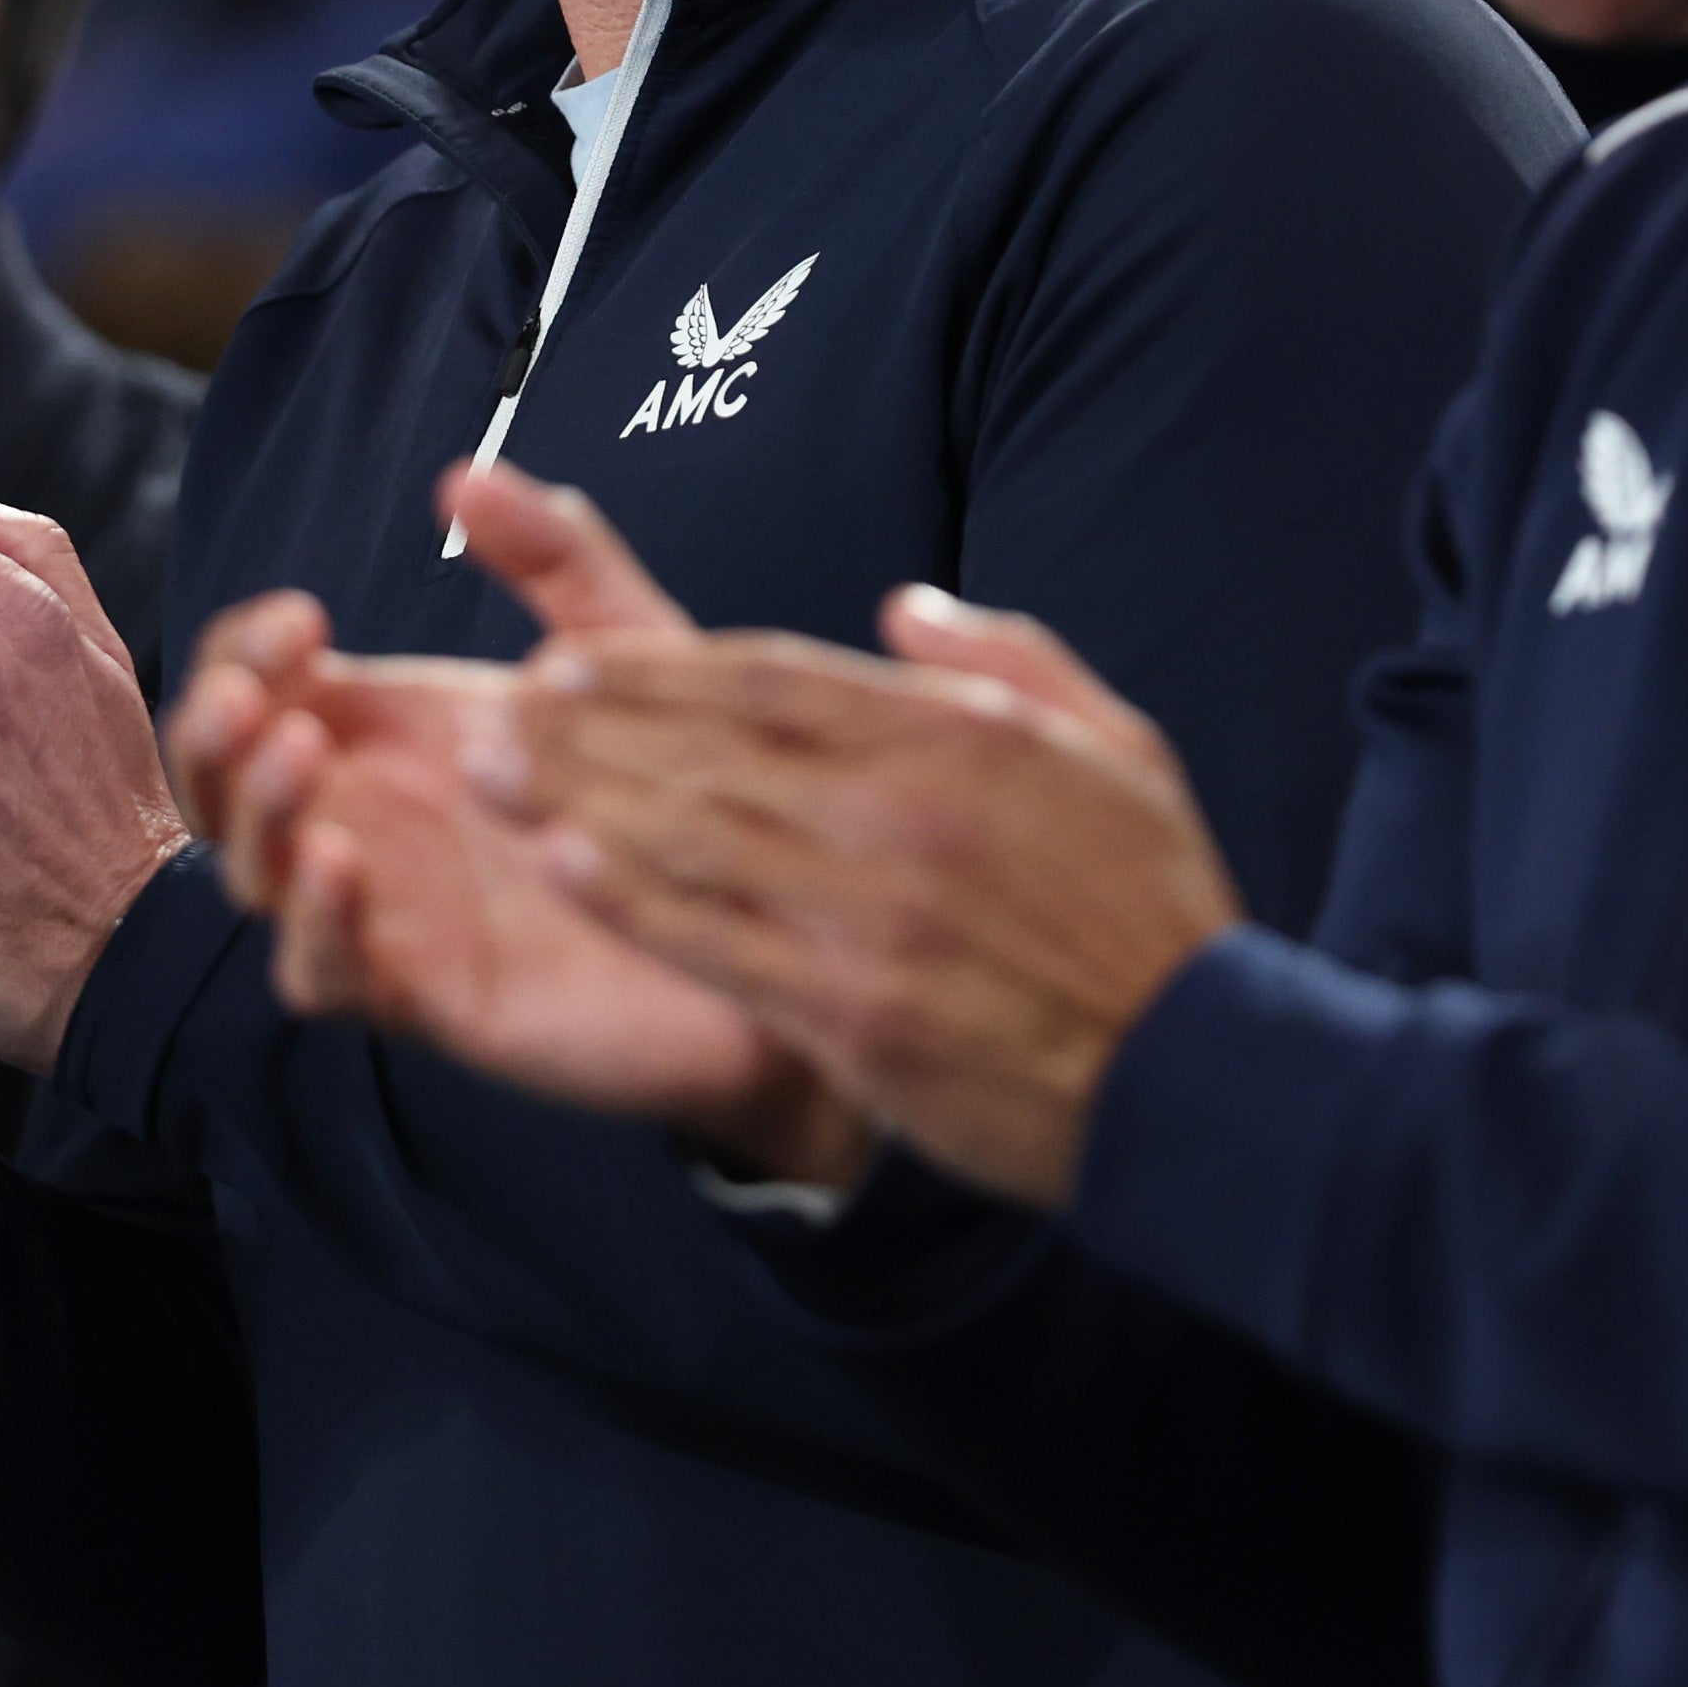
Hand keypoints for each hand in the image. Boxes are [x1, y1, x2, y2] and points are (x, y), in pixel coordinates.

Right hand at [177, 463, 847, 1170]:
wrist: (767, 926)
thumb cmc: (683, 788)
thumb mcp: (627, 649)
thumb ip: (556, 557)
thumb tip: (464, 476)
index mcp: (391, 732)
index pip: (257, 684)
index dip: (245, 649)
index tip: (306, 617)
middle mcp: (370, 818)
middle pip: (221, 780)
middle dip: (210, 727)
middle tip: (256, 691)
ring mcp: (387, 911)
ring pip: (255, 876)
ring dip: (257, 812)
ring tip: (303, 752)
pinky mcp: (428, 996)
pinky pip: (325, 975)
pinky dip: (316, 922)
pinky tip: (343, 863)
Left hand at [487, 588, 1239, 1209]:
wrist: (1195, 1078)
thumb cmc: (1151, 912)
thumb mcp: (1117, 746)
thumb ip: (1004, 660)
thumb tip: (903, 608)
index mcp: (962, 738)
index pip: (778, 678)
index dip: (664, 667)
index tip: (580, 659)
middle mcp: (905, 814)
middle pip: (713, 749)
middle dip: (593, 725)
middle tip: (500, 707)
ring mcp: (875, 918)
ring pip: (698, 839)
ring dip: (582, 800)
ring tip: (492, 773)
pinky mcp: (856, 1015)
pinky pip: (719, 945)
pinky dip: (635, 902)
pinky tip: (563, 866)